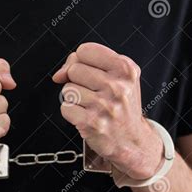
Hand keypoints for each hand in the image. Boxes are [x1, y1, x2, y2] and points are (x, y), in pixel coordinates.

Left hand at [53, 43, 162, 179]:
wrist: (132, 140)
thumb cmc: (121, 106)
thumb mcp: (117, 77)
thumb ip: (86, 64)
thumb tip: (58, 75)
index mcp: (125, 69)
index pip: (85, 50)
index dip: (80, 60)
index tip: (89, 72)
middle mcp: (117, 86)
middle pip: (74, 69)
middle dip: (77, 81)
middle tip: (92, 93)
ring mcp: (104, 106)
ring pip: (67, 89)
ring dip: (74, 98)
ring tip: (91, 106)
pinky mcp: (91, 123)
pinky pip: (65, 108)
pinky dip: (72, 113)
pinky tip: (87, 117)